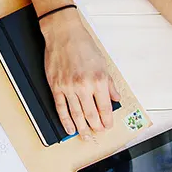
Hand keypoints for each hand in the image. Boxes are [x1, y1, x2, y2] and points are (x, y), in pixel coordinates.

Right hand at [41, 13, 120, 139]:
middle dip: (96, 127)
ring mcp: (69, 88)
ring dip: (82, 129)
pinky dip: (65, 121)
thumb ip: (110, 84)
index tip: (108, 126)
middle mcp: (84, 86)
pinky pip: (61, 108)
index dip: (107, 121)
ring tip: (86, 137)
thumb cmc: (83, 45)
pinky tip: (69, 128)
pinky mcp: (56, 87)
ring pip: (76, 115)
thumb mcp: (103, 63)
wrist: (63, 34)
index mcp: (99, 80)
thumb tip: (115, 98)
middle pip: (91, 115)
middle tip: (98, 133)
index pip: (105, 108)